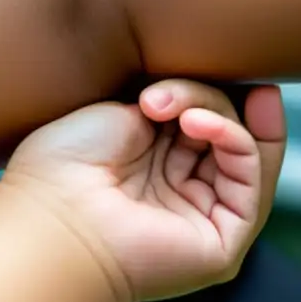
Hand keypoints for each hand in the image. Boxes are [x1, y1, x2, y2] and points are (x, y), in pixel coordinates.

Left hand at [2, 80, 285, 301]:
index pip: (198, 125)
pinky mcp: (221, 244)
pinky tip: (197, 121)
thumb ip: (168, 101)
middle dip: (223, 102)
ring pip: (243, 154)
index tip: (220, 57)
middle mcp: (175, 196)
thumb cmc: (62, 165)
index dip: (212, 95)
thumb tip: (202, 91)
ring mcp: (200, 220)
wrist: (51, 214)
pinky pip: (249, 182)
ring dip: (220, 115)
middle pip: (226, 137)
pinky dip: (234, 139)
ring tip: (177, 106)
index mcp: (146, 169)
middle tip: (208, 82)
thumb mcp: (120, 113)